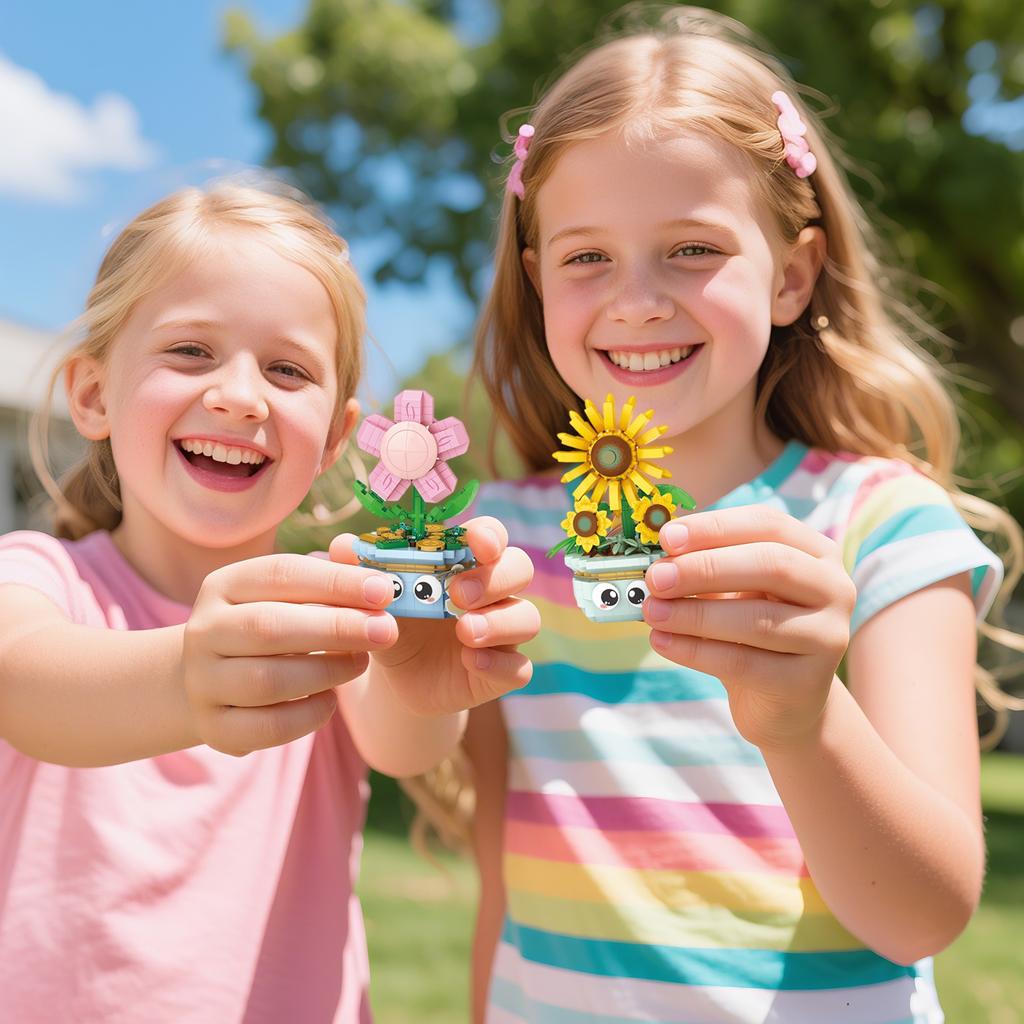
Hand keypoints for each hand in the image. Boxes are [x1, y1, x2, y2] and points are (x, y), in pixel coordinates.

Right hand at [182, 553, 397, 755]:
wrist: (215, 680)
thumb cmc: (271, 625)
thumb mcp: (291, 596)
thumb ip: (328, 577)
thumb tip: (357, 551)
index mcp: (224, 586)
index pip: (281, 574)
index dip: (335, 581)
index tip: (383, 590)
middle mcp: (204, 631)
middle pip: (269, 627)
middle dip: (337, 628)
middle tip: (386, 630)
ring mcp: (204, 683)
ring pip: (268, 681)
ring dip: (327, 671)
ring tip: (361, 662)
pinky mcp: (215, 728)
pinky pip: (270, 727)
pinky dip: (309, 715)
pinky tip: (330, 699)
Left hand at [329, 516, 538, 715]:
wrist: (394, 679)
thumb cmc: (389, 621)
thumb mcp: (372, 597)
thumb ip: (358, 571)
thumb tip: (340, 547)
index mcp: (464, 562)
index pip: (492, 536)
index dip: (489, 535)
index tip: (476, 543)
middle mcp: (492, 592)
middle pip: (519, 569)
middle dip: (495, 578)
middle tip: (459, 594)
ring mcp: (502, 632)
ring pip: (528, 617)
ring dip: (500, 622)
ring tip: (465, 632)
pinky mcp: (501, 670)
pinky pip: (519, 667)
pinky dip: (498, 663)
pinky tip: (470, 662)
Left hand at [642, 506, 856, 749]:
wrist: (782, 700)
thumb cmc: (750, 633)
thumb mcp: (731, 591)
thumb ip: (702, 569)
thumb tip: (657, 559)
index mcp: (815, 552)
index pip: (767, 524)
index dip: (715, 527)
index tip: (667, 537)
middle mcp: (833, 588)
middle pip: (771, 565)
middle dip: (705, 568)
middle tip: (656, 577)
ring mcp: (828, 636)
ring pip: (757, 619)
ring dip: (694, 614)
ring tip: (652, 612)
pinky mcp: (808, 682)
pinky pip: (744, 662)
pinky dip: (695, 651)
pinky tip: (662, 641)